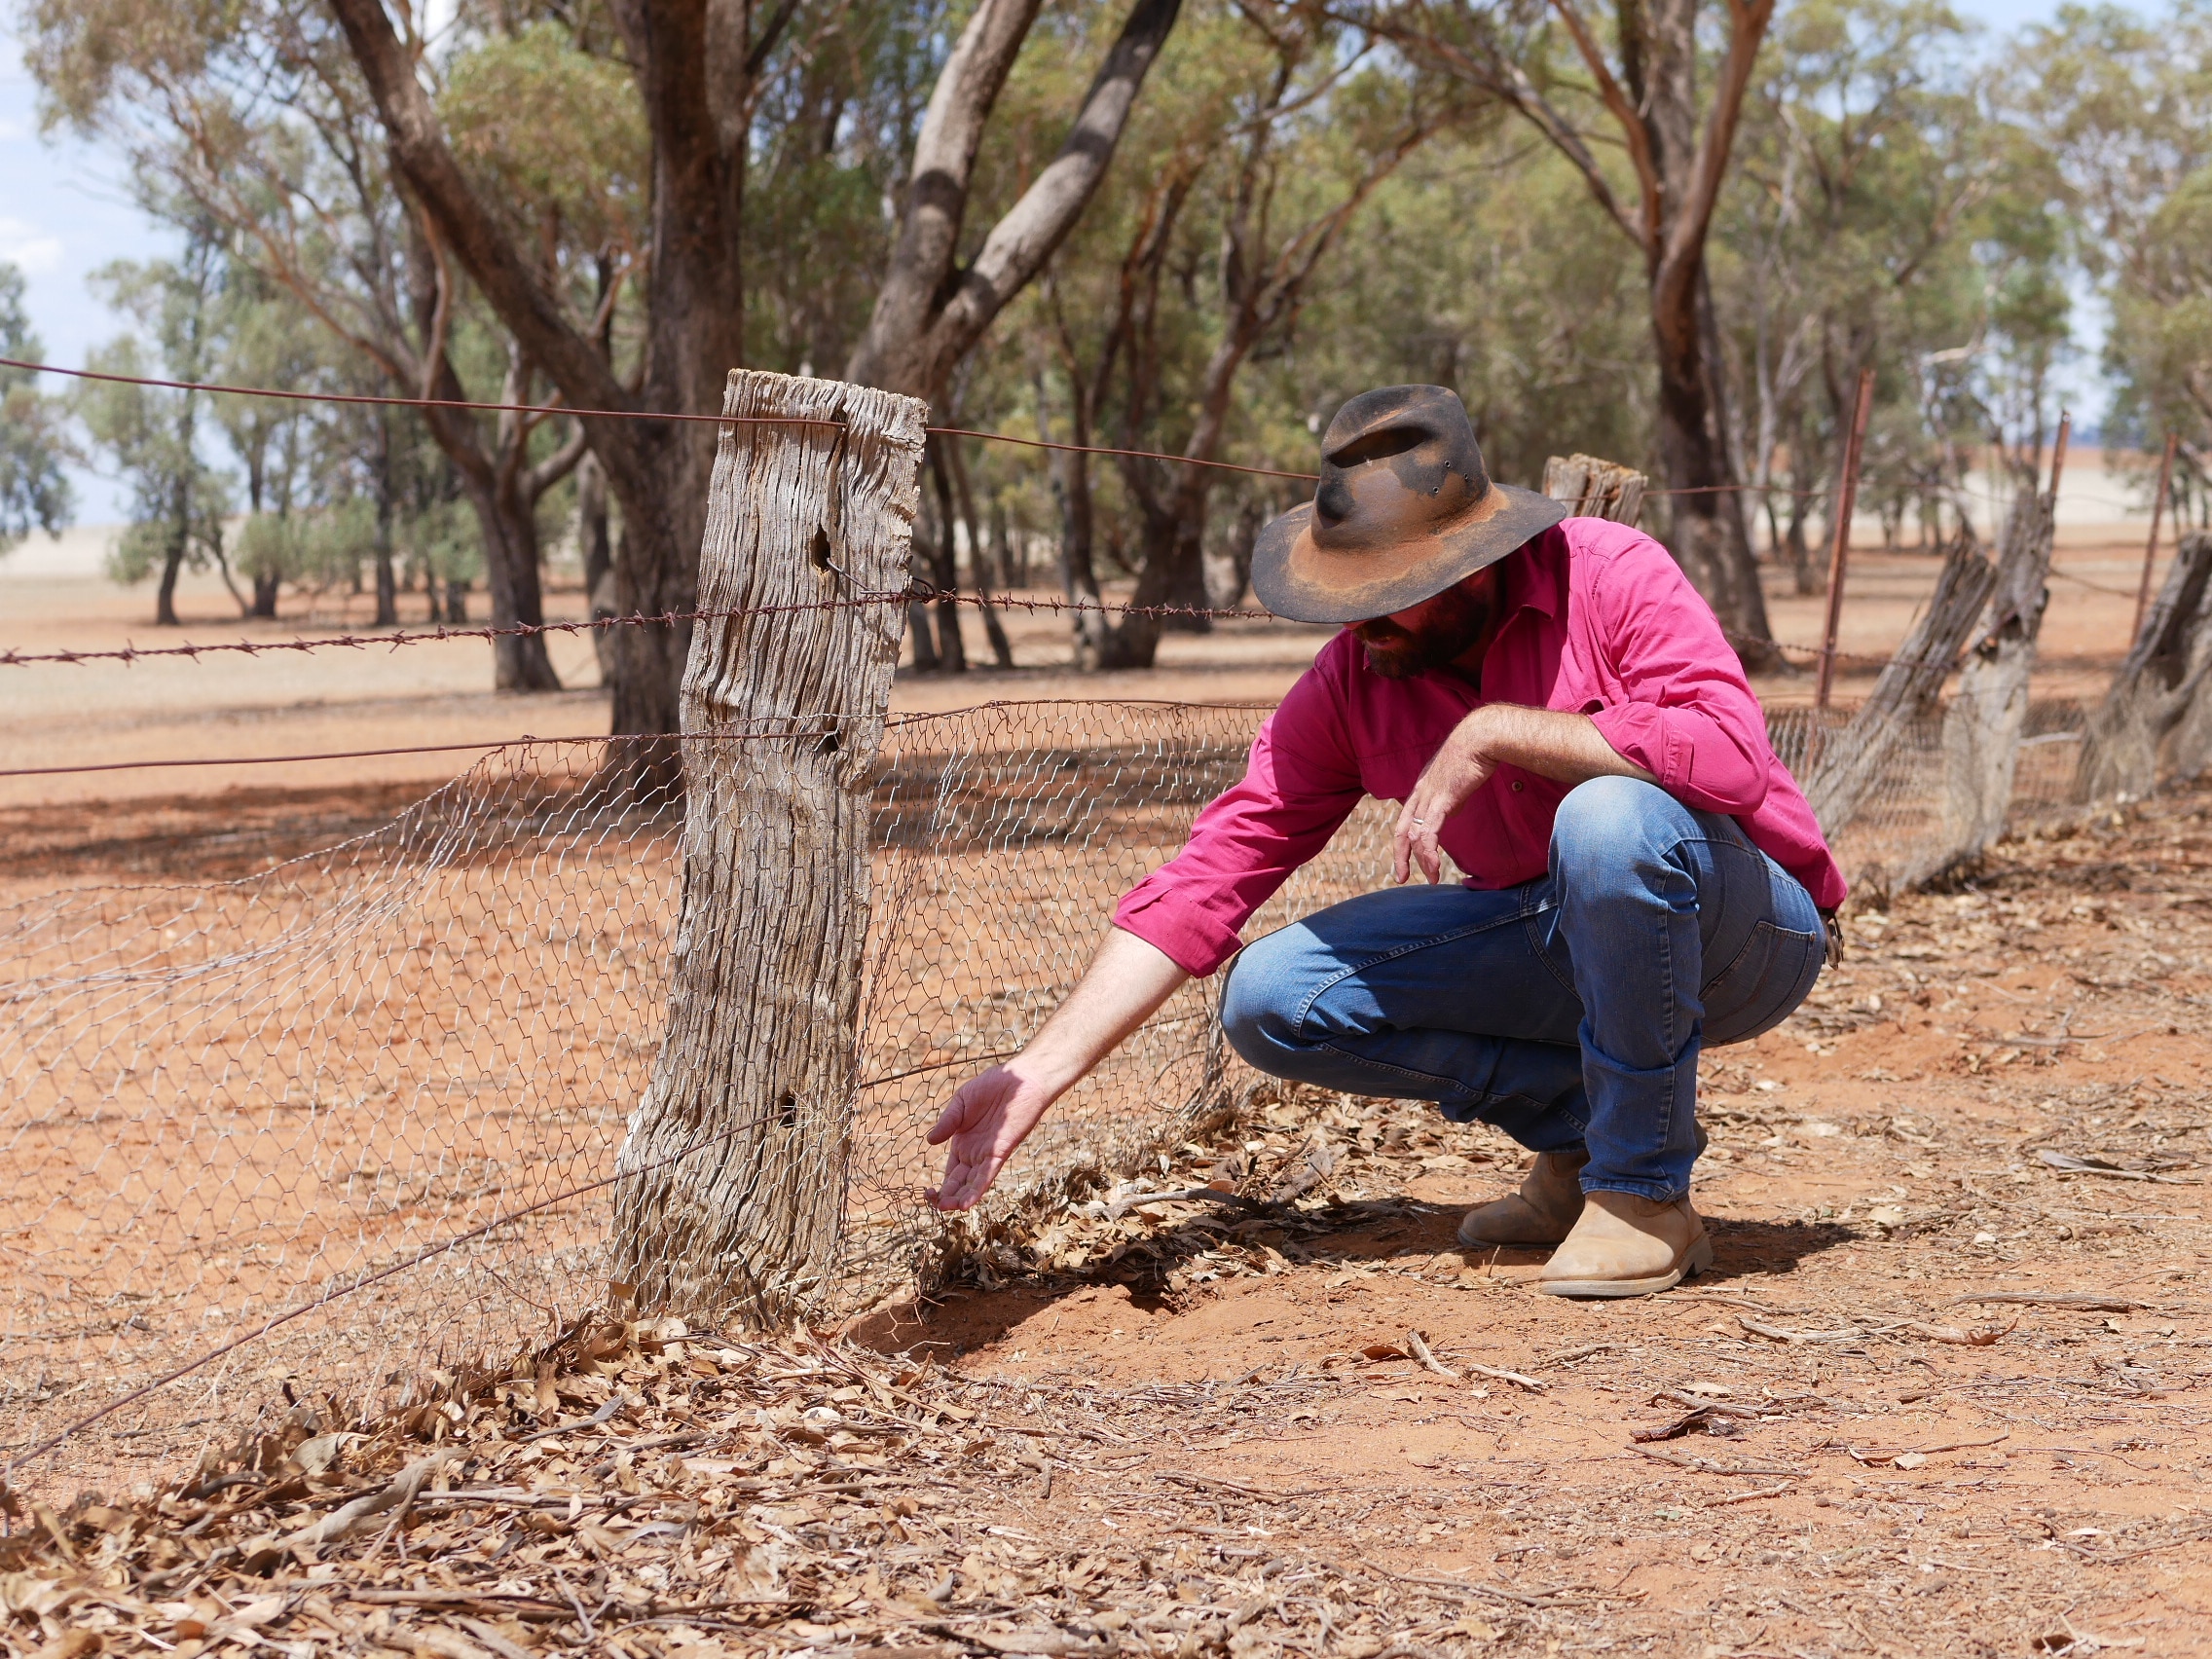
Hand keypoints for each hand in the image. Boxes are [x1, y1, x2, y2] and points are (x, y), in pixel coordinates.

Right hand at [925, 1063, 1058, 1209]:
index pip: (951, 1173)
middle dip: (948, 1196)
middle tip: (937, 1205)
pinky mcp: (1001, 1151)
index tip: (928, 1194)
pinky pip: (988, 1174)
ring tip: (948, 1208)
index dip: (941, 1186)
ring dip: (961, 1197)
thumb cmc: (992, 1086)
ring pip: (973, 1183)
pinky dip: (978, 1188)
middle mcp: (975, 1153)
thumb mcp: (961, 1102)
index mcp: (963, 1144)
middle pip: (960, 1183)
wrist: (1019, 1079)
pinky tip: (967, 1202)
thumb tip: (929, 1141)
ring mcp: (988, 1154)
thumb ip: (947, 1122)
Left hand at [1393, 707, 1497, 883]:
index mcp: (1421, 789)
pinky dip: (1430, 852)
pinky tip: (1434, 865)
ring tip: (1432, 877)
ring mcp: (1428, 797)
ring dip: (1423, 861)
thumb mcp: (1457, 782)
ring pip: (1415, 837)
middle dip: (1401, 857)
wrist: (1480, 739)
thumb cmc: (1473, 755)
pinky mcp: (1441, 800)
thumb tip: (1449, 813)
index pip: (1405, 820)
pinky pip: (1430, 832)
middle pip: (1402, 832)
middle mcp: (1419, 794)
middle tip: (1402, 878)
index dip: (1402, 842)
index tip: (1404, 860)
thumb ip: (1449, 799)